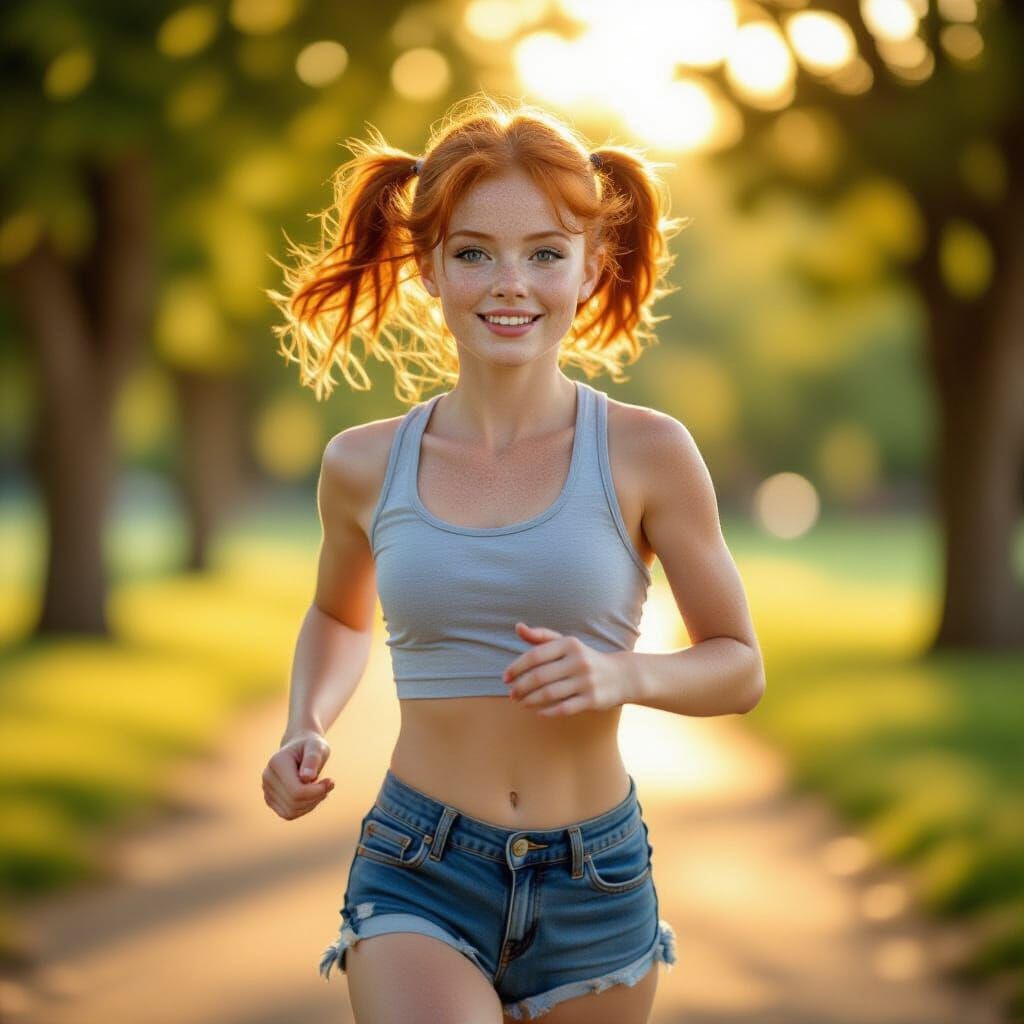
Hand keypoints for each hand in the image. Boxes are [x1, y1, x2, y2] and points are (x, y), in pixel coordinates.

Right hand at [262, 729, 334, 819]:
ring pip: (291, 811)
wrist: (300, 747)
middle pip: (294, 802)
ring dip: (311, 804)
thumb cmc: (311, 746)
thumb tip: (307, 777)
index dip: (317, 791)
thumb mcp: (317, 746)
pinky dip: (304, 808)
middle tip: (328, 785)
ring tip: (321, 789)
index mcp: (277, 762)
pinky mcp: (270, 799)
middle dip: (316, 797)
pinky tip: (313, 796)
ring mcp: (266, 789)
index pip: (296, 790)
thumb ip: (313, 759)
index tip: (331, 781)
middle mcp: (267, 777)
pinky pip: (288, 814)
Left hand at [502, 622, 624, 716]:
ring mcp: (586, 681)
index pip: (535, 655)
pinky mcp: (592, 700)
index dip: (516, 667)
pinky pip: (564, 708)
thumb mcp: (566, 643)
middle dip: (521, 687)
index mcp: (569, 644)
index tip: (505, 678)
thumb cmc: (585, 658)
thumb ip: (541, 636)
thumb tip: (518, 627)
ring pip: (549, 694)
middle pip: (539, 676)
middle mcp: (578, 661)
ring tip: (521, 703)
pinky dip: (548, 712)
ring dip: (530, 700)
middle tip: (511, 694)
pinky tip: (538, 712)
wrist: (621, 676)